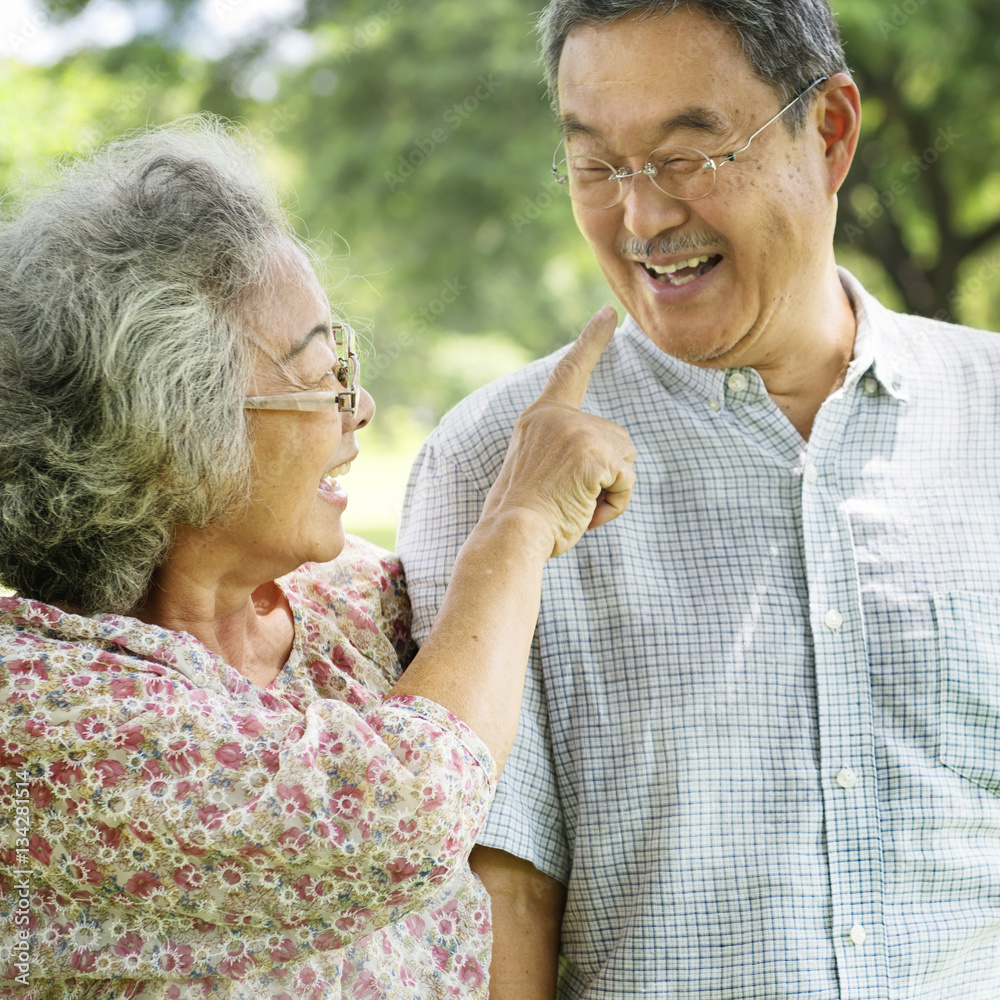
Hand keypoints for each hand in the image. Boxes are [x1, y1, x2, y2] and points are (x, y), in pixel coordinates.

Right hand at [482, 306, 636, 558]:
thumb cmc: (525, 517)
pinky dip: (615, 504)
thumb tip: (616, 459)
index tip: (610, 313)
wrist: (511, 534)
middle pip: (617, 436)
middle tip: (570, 498)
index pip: (569, 370)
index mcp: (539, 416)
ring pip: (626, 459)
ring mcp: (577, 431)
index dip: (591, 340)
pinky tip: (586, 511)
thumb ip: (565, 450)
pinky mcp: (595, 453)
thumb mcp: (539, 469)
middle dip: (607, 473)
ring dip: (611, 490)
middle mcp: (557, 416)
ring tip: (575, 505)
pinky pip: (627, 480)